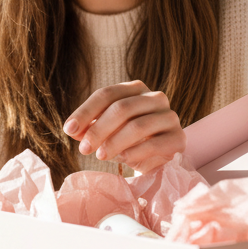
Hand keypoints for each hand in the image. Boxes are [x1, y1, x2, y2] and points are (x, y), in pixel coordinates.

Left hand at [63, 81, 184, 173]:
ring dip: (114, 143)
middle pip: (122, 108)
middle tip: (84, 149)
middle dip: (99, 129)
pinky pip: (155, 144)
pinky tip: (122, 160)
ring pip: (138, 126)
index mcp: (134, 89)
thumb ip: (89, 129)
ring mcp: (169, 116)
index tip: (69, 130)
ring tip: (100, 156)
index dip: (85, 111)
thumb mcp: (106, 132)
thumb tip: (73, 130)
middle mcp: (155, 97)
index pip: (107, 94)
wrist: (155, 158)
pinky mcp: (179, 137)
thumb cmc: (127, 140)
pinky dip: (135, 153)